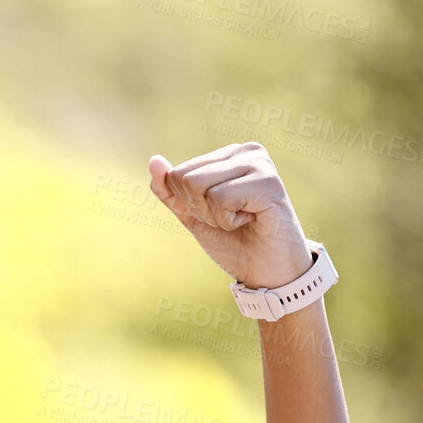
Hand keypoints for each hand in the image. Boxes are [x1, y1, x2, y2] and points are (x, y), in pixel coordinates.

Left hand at [149, 142, 312, 289]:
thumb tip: (154, 161)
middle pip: (185, 178)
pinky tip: (251, 219)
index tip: (218, 213)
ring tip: (241, 218)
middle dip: (200, 209)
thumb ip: (170, 190)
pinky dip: (228, 220)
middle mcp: (246, 151)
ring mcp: (259, 163)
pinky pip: (220, 198)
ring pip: (198, 185)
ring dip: (214, 215)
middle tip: (230, 218)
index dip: (189, 204)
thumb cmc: (234, 241)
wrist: (267, 271)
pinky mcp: (268, 181)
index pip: (177, 174)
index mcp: (229, 154)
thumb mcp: (193, 215)